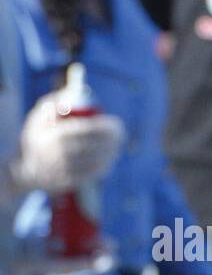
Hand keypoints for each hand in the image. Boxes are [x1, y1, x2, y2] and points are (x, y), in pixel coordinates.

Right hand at [9, 94, 124, 192]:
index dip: (103, 126)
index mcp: (52, 135)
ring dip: (111, 151)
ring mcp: (66, 170)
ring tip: (117, 143)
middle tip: (120, 132)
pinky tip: (110, 157)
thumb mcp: (38, 117)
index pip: (84, 130)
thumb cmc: (37, 137)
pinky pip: (94, 173)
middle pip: (94, 146)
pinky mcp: (71, 182)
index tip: (116, 123)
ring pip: (97, 161)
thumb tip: (74, 93)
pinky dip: (105, 164)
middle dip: (111, 139)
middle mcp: (59, 154)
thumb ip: (55, 103)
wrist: (27, 169)